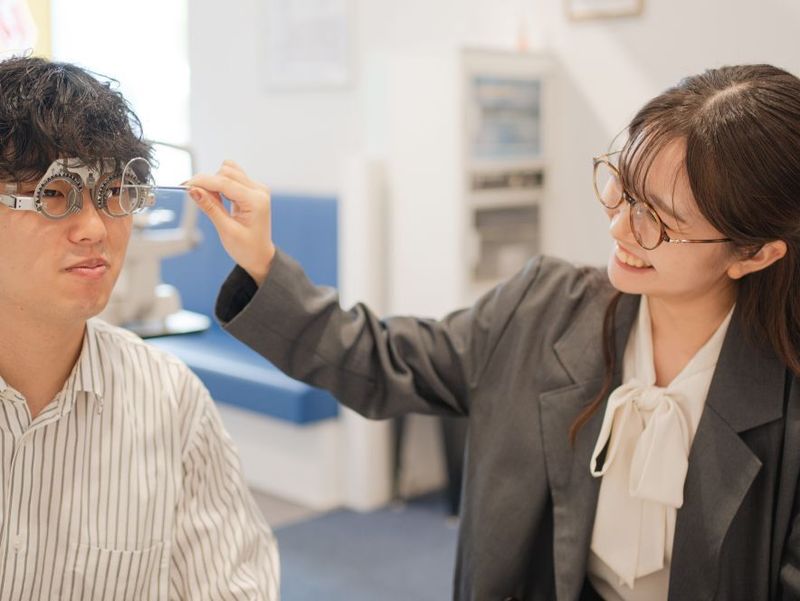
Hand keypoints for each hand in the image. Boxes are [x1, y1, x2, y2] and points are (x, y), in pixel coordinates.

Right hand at [187, 160, 275, 284]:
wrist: (259, 256)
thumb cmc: (247, 248)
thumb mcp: (226, 230)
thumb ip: (210, 208)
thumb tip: (193, 190)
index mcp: (256, 201)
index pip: (225, 182)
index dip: (203, 181)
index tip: (185, 185)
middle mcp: (259, 190)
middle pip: (226, 172)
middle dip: (208, 182)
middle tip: (198, 199)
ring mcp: (256, 189)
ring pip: (228, 172)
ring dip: (214, 182)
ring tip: (210, 202)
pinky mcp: (251, 190)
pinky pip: (232, 178)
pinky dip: (220, 184)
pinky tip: (216, 198)